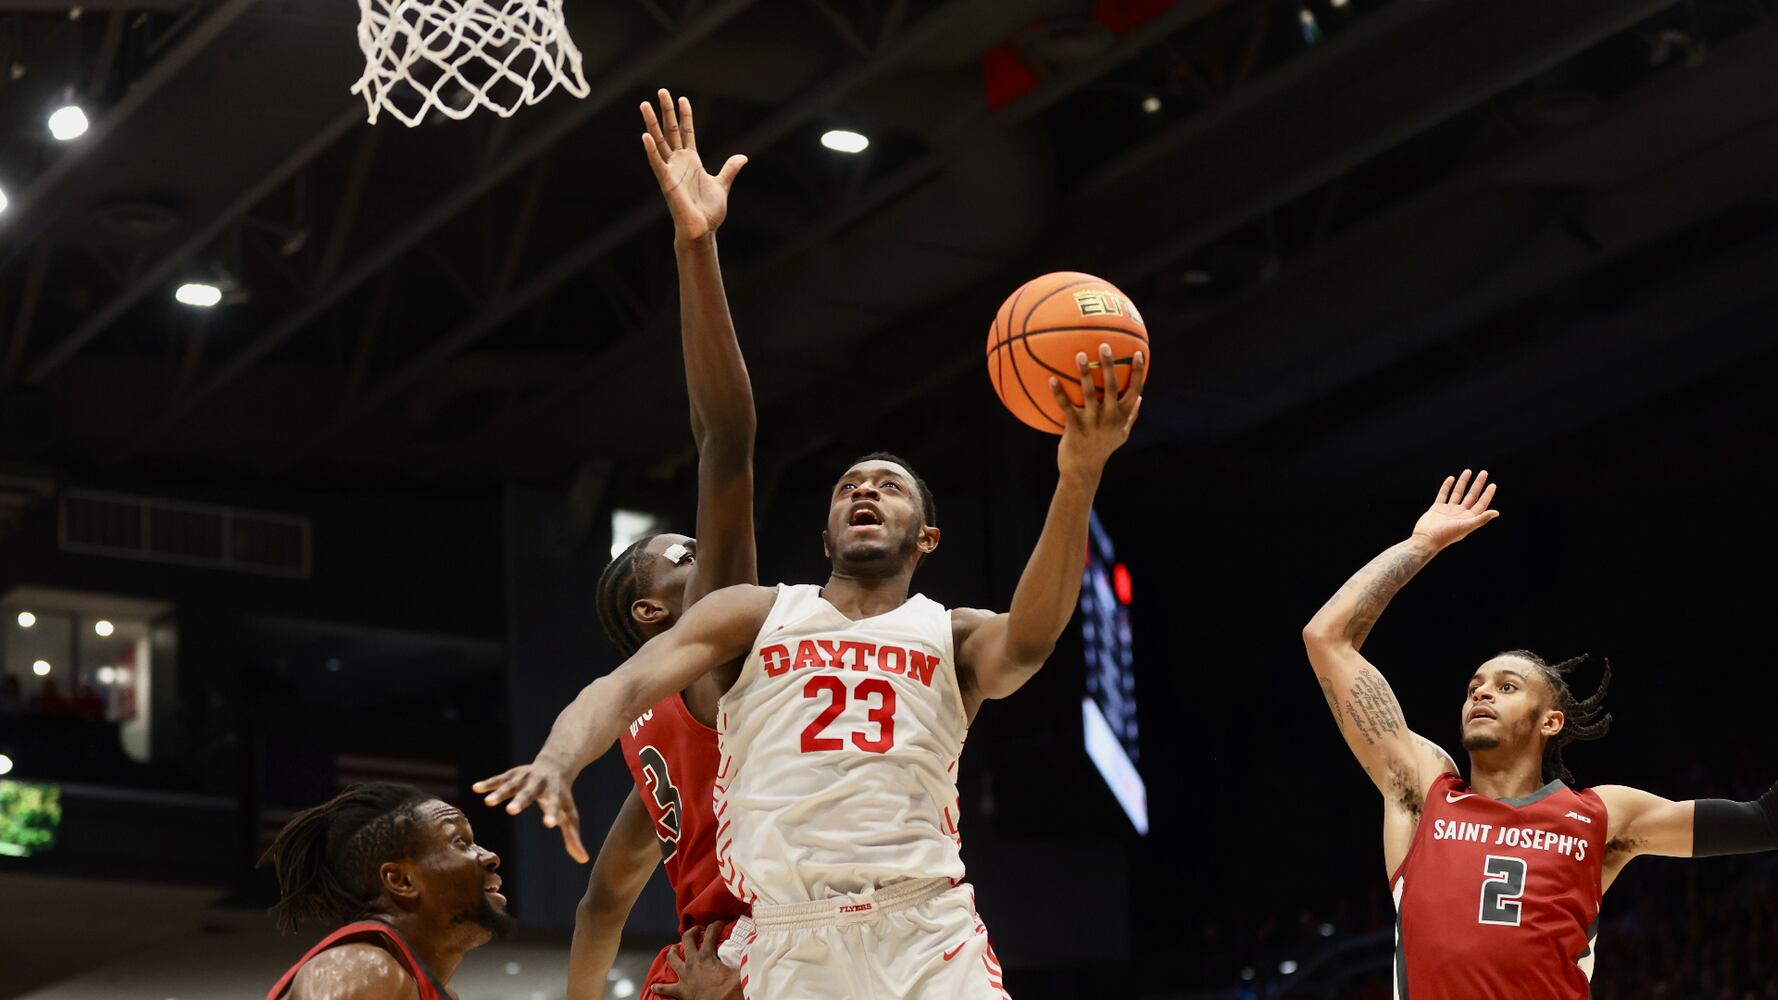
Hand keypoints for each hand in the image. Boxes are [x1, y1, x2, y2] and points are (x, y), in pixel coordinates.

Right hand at [472, 761, 587, 862]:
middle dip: (521, 801)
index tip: (549, 825)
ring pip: (512, 784)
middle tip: (511, 811)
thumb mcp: (569, 815)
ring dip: (501, 792)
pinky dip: (489, 783)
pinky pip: (500, 778)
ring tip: (488, 803)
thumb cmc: (562, 797)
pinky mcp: (514, 774)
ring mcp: (526, 777)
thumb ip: (572, 837)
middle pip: (530, 793)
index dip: (552, 815)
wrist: (556, 765)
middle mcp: (540, 784)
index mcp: (555, 795)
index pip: (555, 806)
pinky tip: (476, 788)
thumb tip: (583, 860)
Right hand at [641, 88, 746, 242]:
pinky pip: (657, 164)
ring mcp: (671, 171)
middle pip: (670, 131)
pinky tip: (644, 136)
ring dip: (651, 124)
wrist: (702, 230)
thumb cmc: (708, 212)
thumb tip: (742, 157)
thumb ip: (729, 169)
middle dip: (666, 111)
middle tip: (661, 91)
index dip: (685, 116)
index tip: (682, 98)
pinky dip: (651, 151)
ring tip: (644, 105)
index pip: (686, 133)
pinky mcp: (667, 182)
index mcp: (691, 162)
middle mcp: (678, 163)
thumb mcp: (722, 185)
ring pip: (659, 142)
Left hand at [652, 923, 742, 999]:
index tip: (721, 922)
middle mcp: (693, 963)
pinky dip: (660, 987)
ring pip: (672, 960)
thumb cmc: (730, 991)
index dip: (716, 925)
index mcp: (707, 956)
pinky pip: (666, 988)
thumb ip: (744, 957)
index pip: (711, 934)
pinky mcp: (680, 991)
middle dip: (691, 932)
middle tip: (697, 930)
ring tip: (674, 948)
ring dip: (673, 952)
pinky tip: (654, 987)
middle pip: (687, 941)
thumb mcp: (740, 971)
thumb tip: (754, 945)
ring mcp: (684, 977)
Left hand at [1048, 343, 1145, 479]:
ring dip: (1085, 373)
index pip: (1135, 391)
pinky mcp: (1075, 428)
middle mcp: (1110, 419)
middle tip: (1104, 345)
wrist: (1083, 470)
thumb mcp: (1121, 435)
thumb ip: (1131, 416)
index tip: (1138, 353)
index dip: (1138, 372)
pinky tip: (1051, 379)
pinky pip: (1066, 407)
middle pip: (1113, 387)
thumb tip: (1140, 397)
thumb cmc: (1102, 448)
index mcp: (1122, 417)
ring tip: (1080, 355)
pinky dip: (1058, 393)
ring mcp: (1093, 423)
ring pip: (1090, 394)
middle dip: (1110, 366)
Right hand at [1411, 469, 1499, 549]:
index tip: (1492, 484)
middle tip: (1484, 473)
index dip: (1487, 494)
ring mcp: (1448, 511)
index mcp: (1468, 519)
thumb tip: (1497, 512)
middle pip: (1471, 496)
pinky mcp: (1437, 508)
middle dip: (1477, 484)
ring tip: (1468, 471)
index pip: (1481, 504)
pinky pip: (1443, 495)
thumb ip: (1481, 519)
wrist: (1425, 539)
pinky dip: (1447, 486)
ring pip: (1457, 493)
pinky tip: (1451, 478)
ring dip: (1463, 482)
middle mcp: (1460, 514)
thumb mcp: (1466, 526)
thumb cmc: (1446, 535)